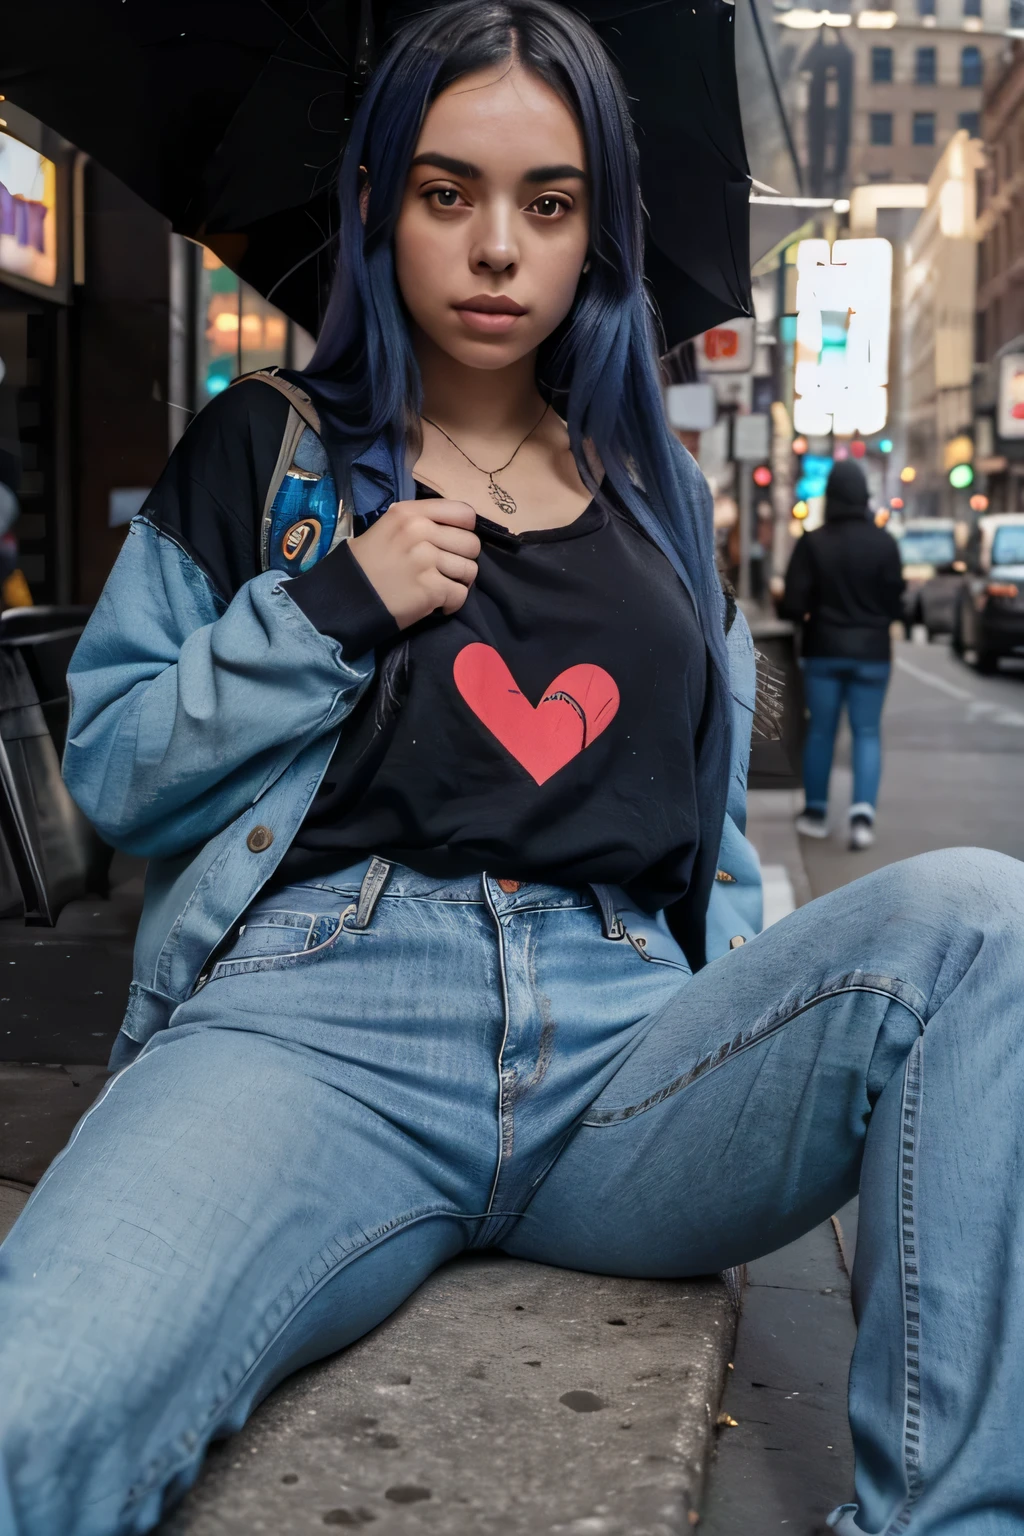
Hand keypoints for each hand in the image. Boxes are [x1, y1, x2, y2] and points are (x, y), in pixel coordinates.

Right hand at [349, 499, 479, 628]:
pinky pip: (461, 595)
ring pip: (470, 570)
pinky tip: (438, 604)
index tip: (453, 543)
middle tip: (446, 571)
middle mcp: (420, 532)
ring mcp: (426, 560)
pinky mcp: (430, 589)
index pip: (464, 513)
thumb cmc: (368, 563)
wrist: (348, 596)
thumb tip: (452, 528)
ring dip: (459, 582)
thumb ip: (419, 521)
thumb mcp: (389, 527)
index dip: (465, 531)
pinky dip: (452, 604)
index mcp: (410, 513)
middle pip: (471, 544)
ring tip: (441, 587)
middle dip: (463, 560)